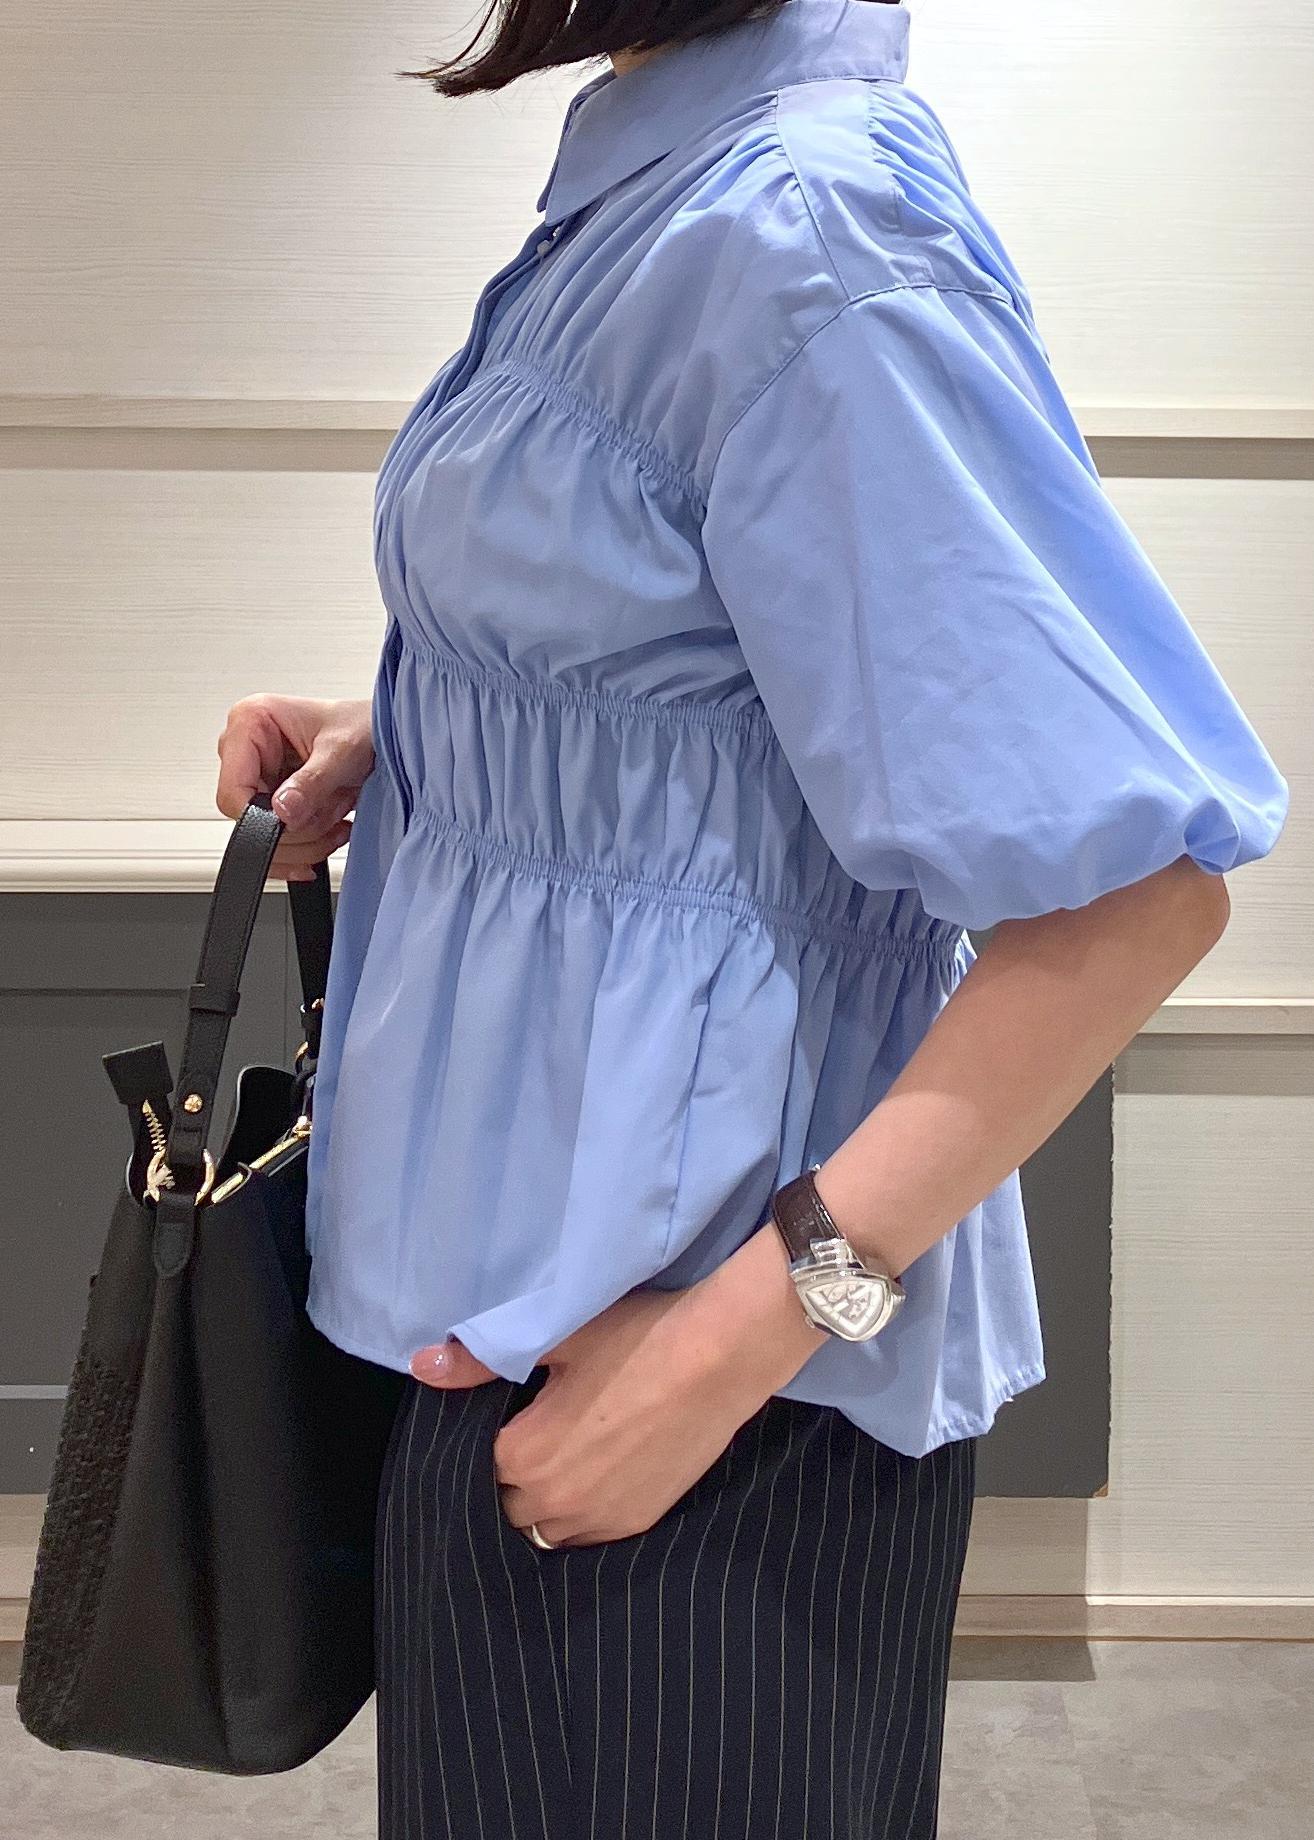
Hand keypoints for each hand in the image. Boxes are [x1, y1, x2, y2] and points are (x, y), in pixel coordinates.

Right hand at [215, 694, 374, 881]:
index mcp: (249, 722)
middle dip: (296, 829)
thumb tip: (283, 812)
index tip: (297, 822)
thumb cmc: (363, 725)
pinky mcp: (272, 800)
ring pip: (266, 836)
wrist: (382, 734)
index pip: (232, 790)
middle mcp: (247, 750)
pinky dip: (308, 845)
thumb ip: (313, 782)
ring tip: (338, 816)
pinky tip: (332, 830)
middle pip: (249, 818)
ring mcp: (258, 777)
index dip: (262, 818)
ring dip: (308, 839)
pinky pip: (278, 841)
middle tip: (332, 816)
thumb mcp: (342, 751)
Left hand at [409, 1220, 827, 1545]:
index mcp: (524, 1456)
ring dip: (542, 1502)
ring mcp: (600, 1520)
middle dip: (508, 1476)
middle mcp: (555, 1503)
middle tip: (532, 1432)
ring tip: (561, 1457)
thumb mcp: (556, 1338)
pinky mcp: (637, 1522)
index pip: (473, 1467)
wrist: (719, 1356)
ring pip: (544, 1529)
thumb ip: (480, 1360)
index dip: (485, 1441)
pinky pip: (587, 1535)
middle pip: (504, 1504)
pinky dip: (580, 1513)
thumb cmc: (636, 1339)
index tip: (503, 1417)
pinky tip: (595, 1472)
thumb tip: (422, 1366)